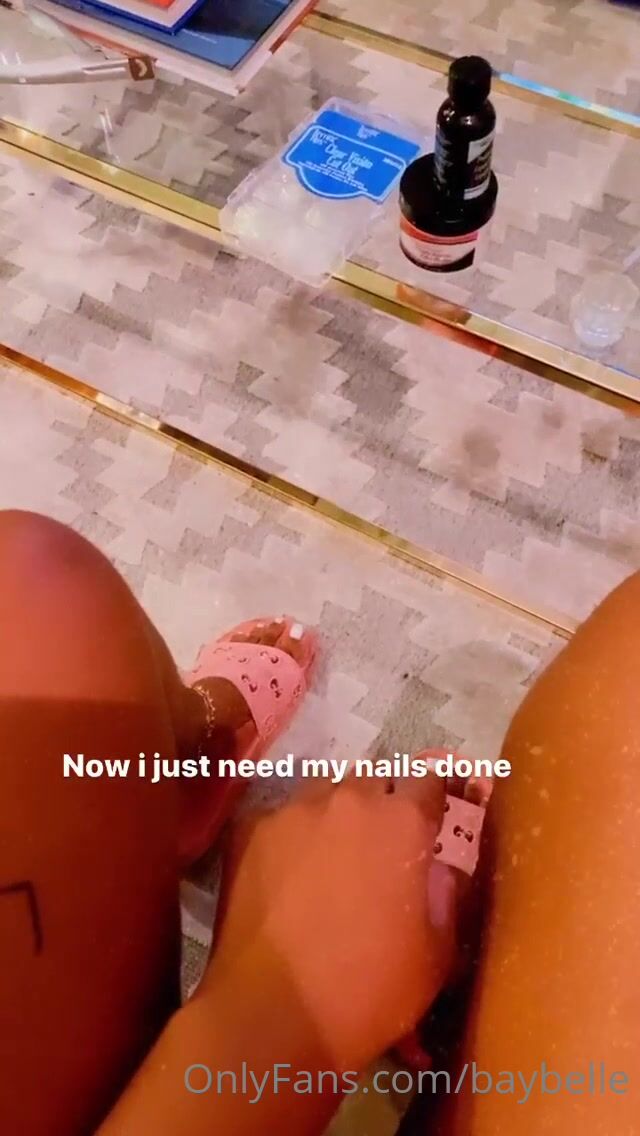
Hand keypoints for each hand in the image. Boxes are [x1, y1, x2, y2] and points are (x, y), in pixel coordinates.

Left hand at [204, 775, 462, 1071]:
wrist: (273, 1011)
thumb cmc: (369, 990)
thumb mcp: (436, 956)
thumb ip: (446, 897)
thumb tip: (440, 869)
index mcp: (402, 822)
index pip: (428, 780)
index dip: (432, 800)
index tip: (431, 822)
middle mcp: (349, 801)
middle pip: (373, 780)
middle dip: (382, 804)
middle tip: (381, 847)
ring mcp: (294, 812)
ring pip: (324, 792)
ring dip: (336, 814)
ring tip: (332, 855)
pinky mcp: (251, 831)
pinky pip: (282, 819)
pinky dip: (293, 836)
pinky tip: (288, 874)